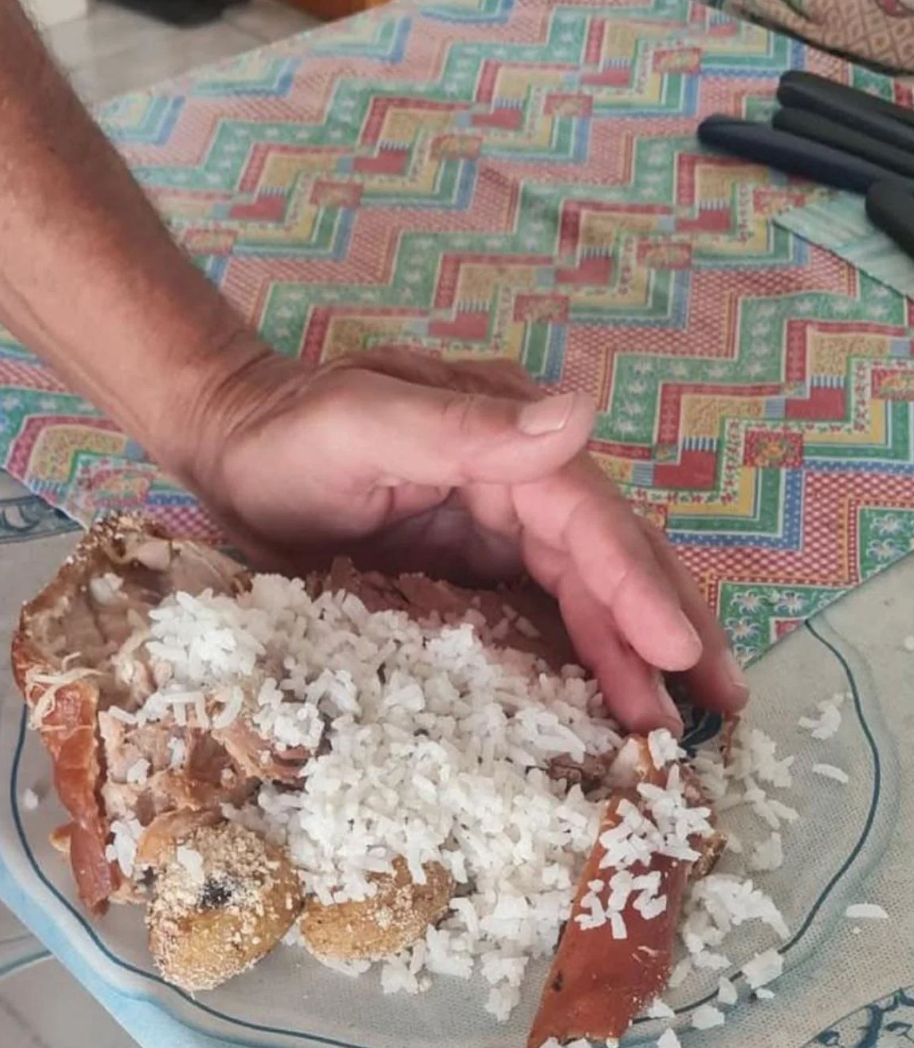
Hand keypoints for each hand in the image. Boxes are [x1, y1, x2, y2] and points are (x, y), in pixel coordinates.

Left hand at [184, 341, 748, 734]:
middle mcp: (521, 482)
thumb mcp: (364, 422)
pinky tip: (616, 698)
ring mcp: (503, 527)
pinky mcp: (481, 566)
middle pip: (611, 556)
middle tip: (722, 702)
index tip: (679, 654)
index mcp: (503, 443)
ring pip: (590, 590)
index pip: (586, 517)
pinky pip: (548, 612)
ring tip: (683, 721)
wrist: (235, 451)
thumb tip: (582, 413)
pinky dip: (588, 654)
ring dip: (638, 652)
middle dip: (667, 626)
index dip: (634, 584)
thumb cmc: (287, 437)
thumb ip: (465, 426)